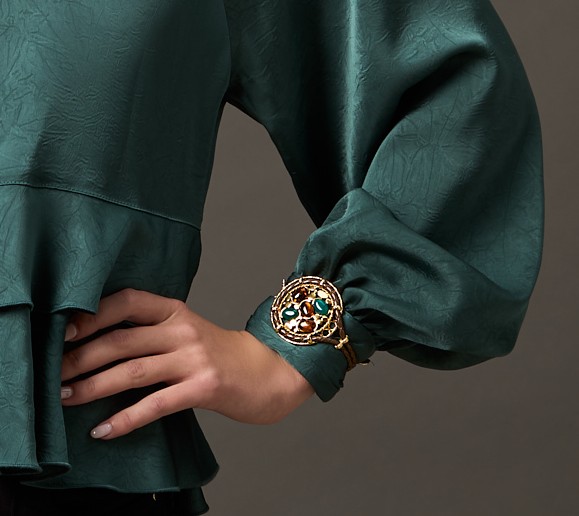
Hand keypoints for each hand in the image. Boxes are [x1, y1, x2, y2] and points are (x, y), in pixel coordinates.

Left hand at [61, 288, 313, 439]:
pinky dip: (126, 419)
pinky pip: (156, 404)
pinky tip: (104, 430)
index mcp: (177, 311)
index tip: (64, 331)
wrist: (271, 371)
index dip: (94, 313)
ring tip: (66, 398)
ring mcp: (195, 357)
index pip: (129, 300)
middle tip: (53, 374)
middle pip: (122, 339)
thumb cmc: (224, 355)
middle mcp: (184, 330)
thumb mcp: (189, 332)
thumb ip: (155, 333)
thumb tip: (102, 349)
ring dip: (93, 386)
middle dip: (81, 357)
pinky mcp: (205, 386)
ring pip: (133, 370)